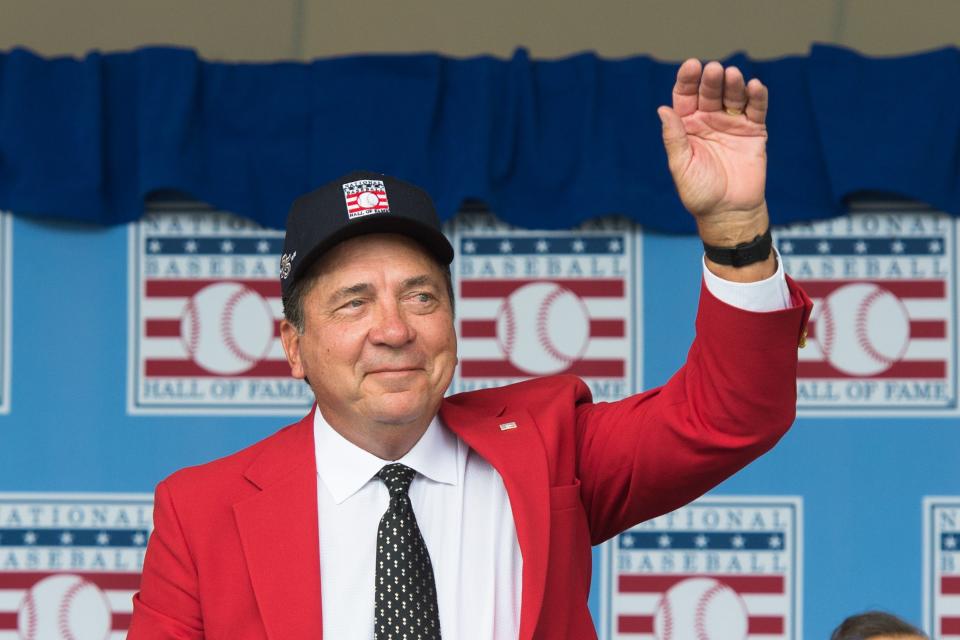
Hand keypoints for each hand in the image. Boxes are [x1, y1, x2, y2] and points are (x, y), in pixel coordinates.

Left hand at [658, 59, 769, 247]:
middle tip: (715, 70)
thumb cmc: (700, 193)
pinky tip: (755, 86)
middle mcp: (709, 120)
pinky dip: (756, 97)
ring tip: (733, 76)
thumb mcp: (682, 166)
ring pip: (733, 96)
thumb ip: (674, 138)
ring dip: (734, 84)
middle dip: (712, 80)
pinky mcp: (754, 131)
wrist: (728, 212)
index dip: (688, 80)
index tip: (691, 66)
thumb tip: (662, 110)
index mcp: (687, 126)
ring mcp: (732, 124)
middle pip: (710, 92)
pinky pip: (756, 110)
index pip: (686, 96)